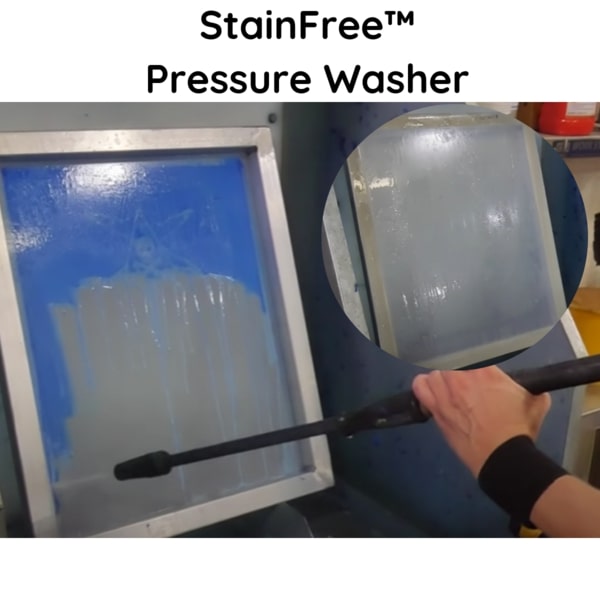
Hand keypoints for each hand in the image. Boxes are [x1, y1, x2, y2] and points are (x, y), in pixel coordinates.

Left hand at [412, 366, 550, 476]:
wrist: (503, 457)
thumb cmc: (519, 429)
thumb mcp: (535, 401)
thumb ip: (530, 387)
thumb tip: (531, 386)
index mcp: (487, 371)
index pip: (473, 355)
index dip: (474, 364)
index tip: (476, 373)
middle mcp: (462, 377)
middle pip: (451, 362)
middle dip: (459, 372)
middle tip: (466, 384)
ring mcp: (447, 392)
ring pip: (435, 373)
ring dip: (442, 380)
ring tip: (449, 390)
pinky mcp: (436, 408)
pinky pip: (420, 387)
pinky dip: (423, 386)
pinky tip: (431, 392)